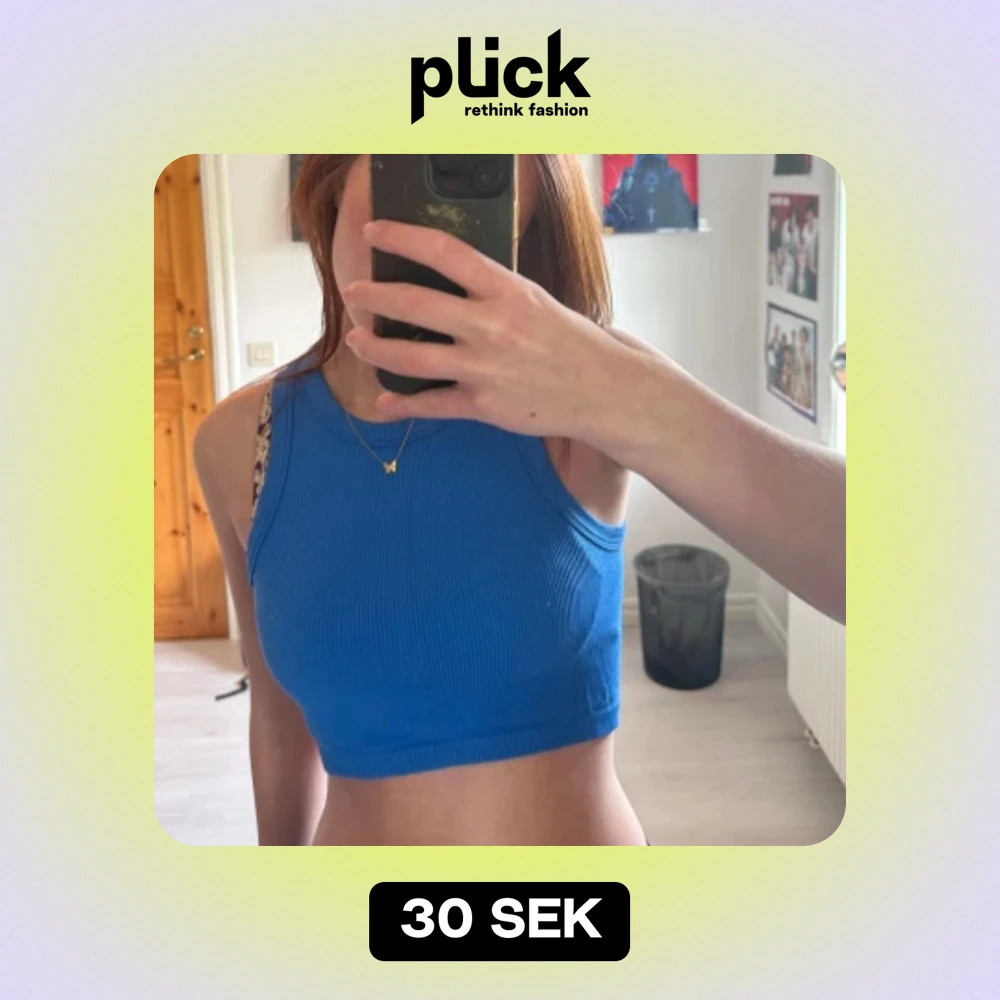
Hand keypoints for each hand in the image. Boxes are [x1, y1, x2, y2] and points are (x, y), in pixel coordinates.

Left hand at [340, 219, 641, 441]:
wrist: (602, 389)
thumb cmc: (569, 341)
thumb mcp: (533, 299)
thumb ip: (490, 290)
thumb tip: (443, 279)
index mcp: (506, 290)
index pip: (444, 252)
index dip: (402, 238)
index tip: (374, 232)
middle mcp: (492, 326)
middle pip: (415, 305)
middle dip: (373, 297)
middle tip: (353, 293)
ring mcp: (485, 369)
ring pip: (411, 358)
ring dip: (374, 350)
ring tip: (356, 341)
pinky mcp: (484, 406)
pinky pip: (431, 405)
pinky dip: (402, 406)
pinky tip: (383, 404)